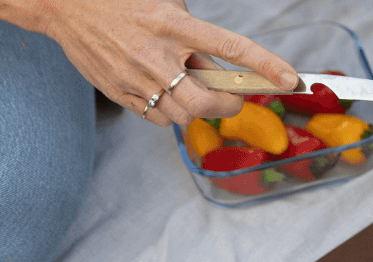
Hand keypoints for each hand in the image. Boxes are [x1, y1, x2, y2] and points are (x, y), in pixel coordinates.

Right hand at [9, 0, 298, 125]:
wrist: (61, 3)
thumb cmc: (121, 0)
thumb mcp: (165, 4)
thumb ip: (196, 37)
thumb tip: (221, 70)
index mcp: (171, 23)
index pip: (230, 47)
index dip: (263, 65)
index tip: (290, 78)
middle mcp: (156, 55)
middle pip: (208, 102)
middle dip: (227, 104)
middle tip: (232, 96)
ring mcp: (137, 79)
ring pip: (185, 115)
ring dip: (197, 106)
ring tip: (184, 81)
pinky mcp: (122, 95)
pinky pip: (160, 118)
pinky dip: (170, 111)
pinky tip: (162, 90)